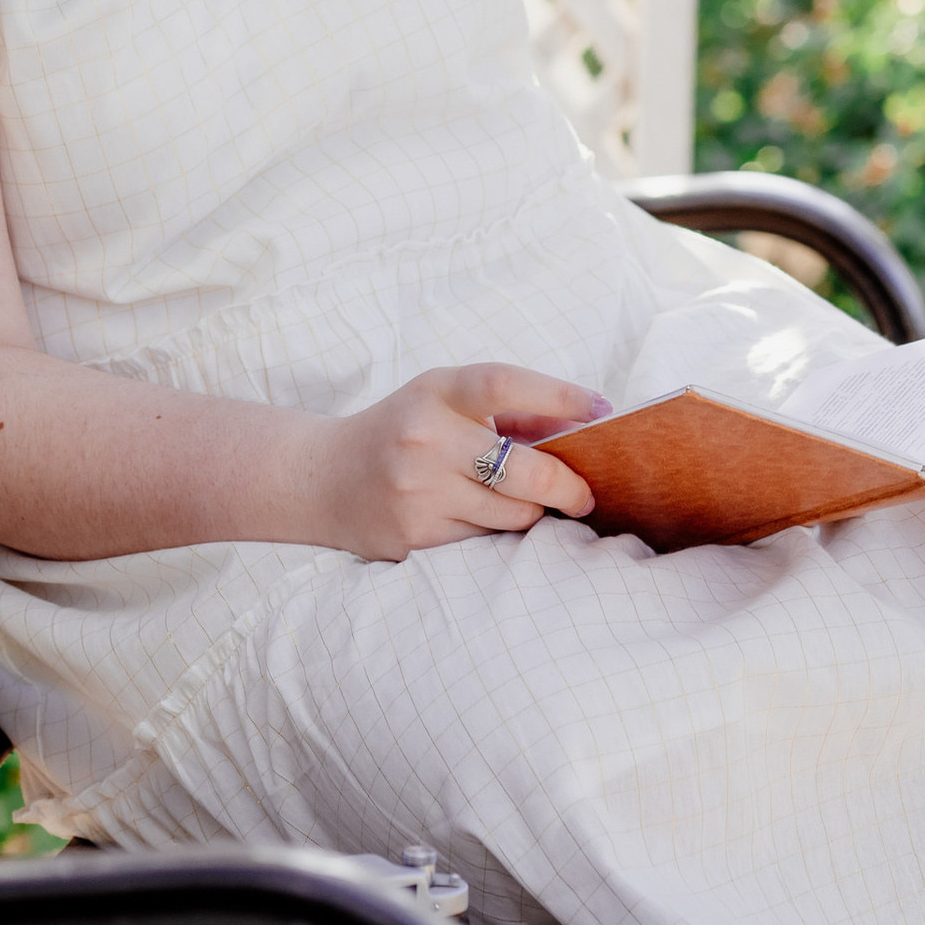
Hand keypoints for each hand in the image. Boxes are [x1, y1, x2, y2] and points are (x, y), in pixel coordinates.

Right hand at [317, 364, 606, 560]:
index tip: (601, 410)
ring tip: (529, 503)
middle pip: (524, 468)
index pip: (505, 385)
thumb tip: (582, 428)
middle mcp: (426, 437)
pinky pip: (485, 539)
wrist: (322, 478)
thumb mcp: (443, 401)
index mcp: (436, 391)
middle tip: (584, 494)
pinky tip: (487, 518)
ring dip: (532, 511)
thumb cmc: (401, 430)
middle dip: (568, 486)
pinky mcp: (415, 535)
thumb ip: (508, 412)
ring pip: (512, 513)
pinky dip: (498, 531)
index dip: (560, 395)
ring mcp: (419, 490)